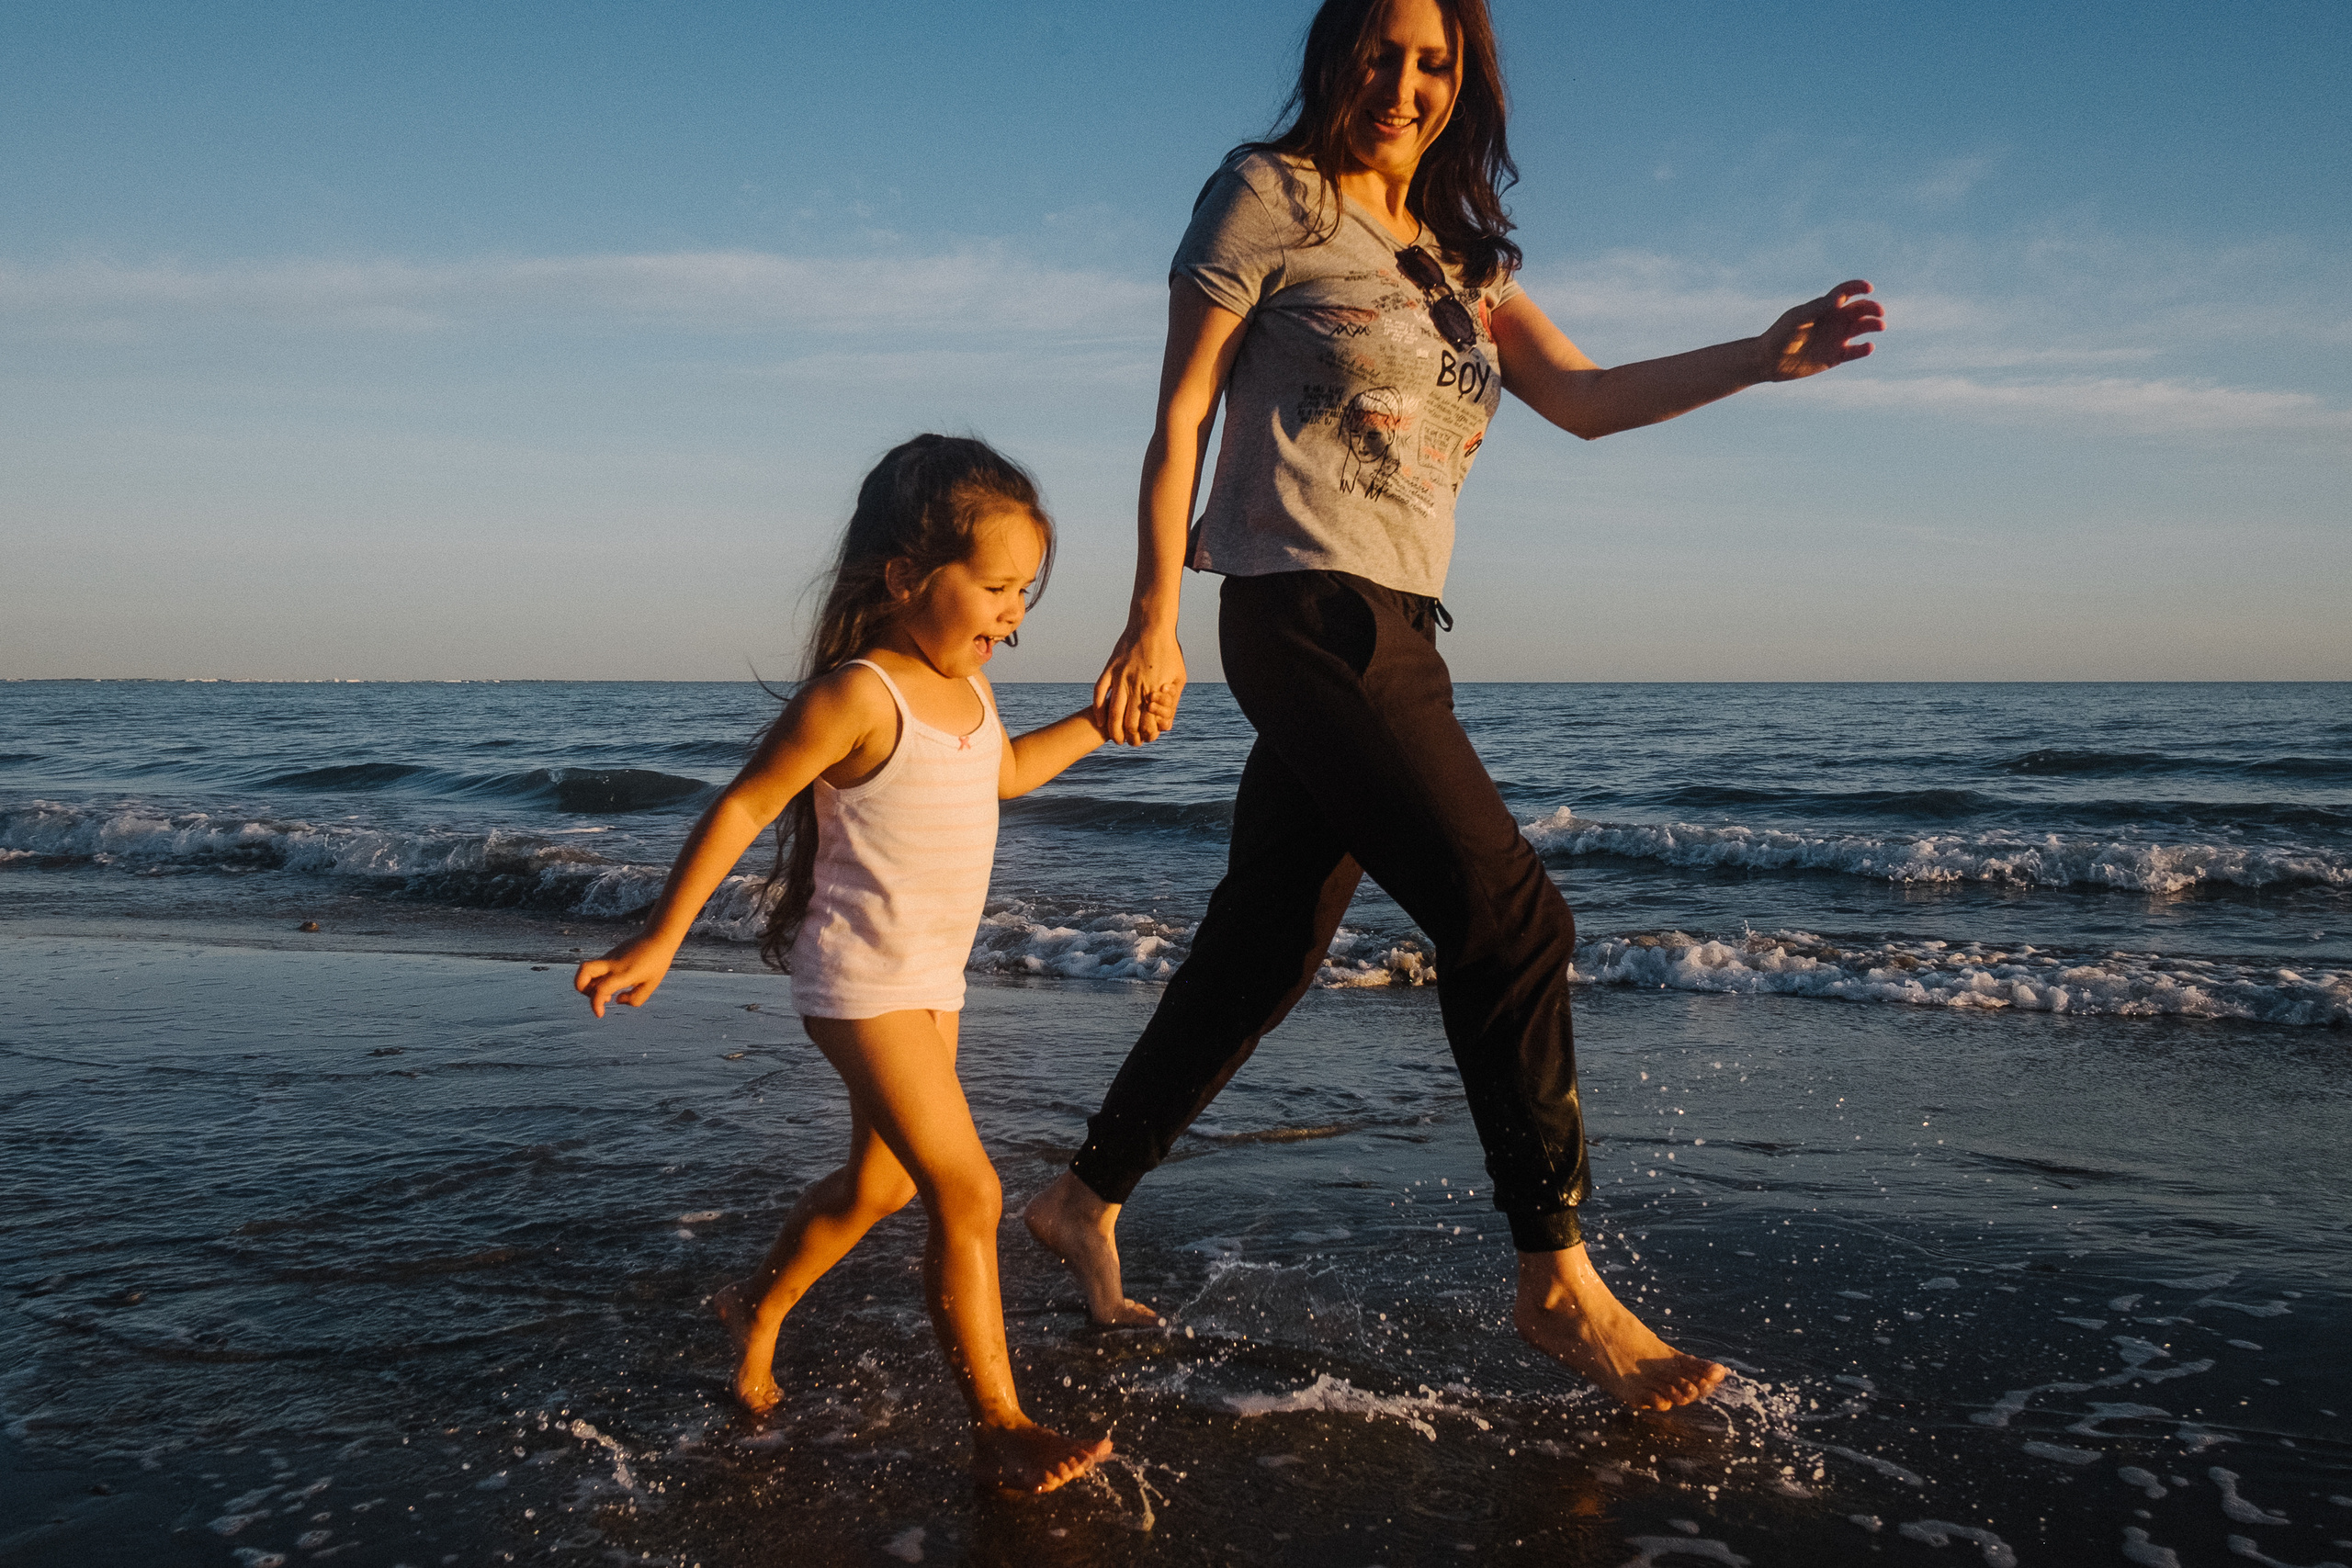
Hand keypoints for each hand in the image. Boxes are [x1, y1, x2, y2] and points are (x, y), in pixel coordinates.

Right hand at [573, 934, 678, 1017]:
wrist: (657, 937)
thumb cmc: (656, 962)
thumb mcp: (651, 985)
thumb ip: (635, 999)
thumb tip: (616, 1000)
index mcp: (624, 973)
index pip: (601, 989)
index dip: (595, 1004)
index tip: (600, 1014)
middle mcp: (612, 964)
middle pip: (583, 971)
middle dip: (580, 988)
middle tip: (596, 997)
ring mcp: (609, 958)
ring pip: (585, 969)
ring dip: (587, 984)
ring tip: (605, 993)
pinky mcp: (609, 955)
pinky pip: (595, 968)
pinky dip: (595, 980)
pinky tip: (611, 985)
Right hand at [1092, 623, 1185, 745]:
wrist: (1153, 625)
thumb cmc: (1169, 651)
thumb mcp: (1179, 677)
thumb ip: (1173, 701)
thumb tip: (1166, 724)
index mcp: (1154, 689)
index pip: (1147, 722)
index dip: (1145, 735)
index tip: (1144, 739)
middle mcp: (1136, 685)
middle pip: (1129, 722)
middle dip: (1129, 737)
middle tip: (1128, 742)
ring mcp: (1120, 676)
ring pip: (1113, 711)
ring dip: (1113, 730)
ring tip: (1114, 738)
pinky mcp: (1110, 668)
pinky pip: (1099, 692)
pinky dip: (1098, 709)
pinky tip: (1100, 720)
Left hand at [1757, 280, 1882, 381]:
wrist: (1769, 361)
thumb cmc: (1780, 335)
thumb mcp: (1797, 319)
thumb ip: (1817, 307)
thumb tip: (1840, 299)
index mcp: (1824, 307)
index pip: (1846, 292)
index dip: (1859, 287)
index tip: (1868, 288)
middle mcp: (1834, 320)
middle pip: (1860, 309)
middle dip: (1872, 308)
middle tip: (1879, 312)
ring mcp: (1836, 338)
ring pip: (1862, 328)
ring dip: (1873, 325)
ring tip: (1880, 326)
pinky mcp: (1836, 356)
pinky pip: (1855, 351)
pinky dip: (1864, 349)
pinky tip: (1868, 347)